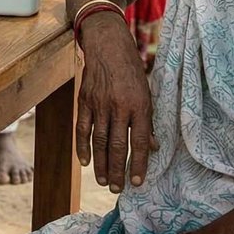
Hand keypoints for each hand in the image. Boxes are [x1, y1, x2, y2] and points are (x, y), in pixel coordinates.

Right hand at [74, 11, 156, 192]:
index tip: (137, 182)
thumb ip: (147, 121)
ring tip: (103, 181)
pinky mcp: (84, 100)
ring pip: (98, 141)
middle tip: (117, 189)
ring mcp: (99, 103)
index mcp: (139, 105)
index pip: (139, 142)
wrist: (107, 44)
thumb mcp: (146, 92)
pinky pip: (82, 128)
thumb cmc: (131, 69)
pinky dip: (83, 146)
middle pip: (116, 145)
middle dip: (117, 170)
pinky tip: (85, 161)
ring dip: (100, 164)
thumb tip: (152, 147)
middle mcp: (119, 106)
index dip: (138, 164)